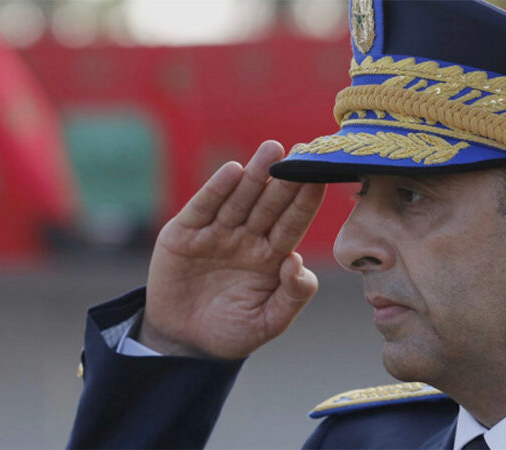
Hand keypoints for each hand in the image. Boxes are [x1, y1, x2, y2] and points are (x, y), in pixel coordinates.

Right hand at [140, 140, 325, 358]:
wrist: (183, 343)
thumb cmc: (232, 332)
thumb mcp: (269, 322)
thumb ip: (292, 296)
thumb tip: (297, 261)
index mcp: (271, 256)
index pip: (293, 222)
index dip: (306, 200)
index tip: (322, 175)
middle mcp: (247, 238)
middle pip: (270, 203)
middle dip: (285, 178)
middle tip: (302, 150)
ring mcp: (216, 233)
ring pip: (240, 199)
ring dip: (255, 174)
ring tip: (272, 149)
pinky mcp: (185, 234)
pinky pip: (204, 208)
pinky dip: (216, 190)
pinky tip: (233, 171)